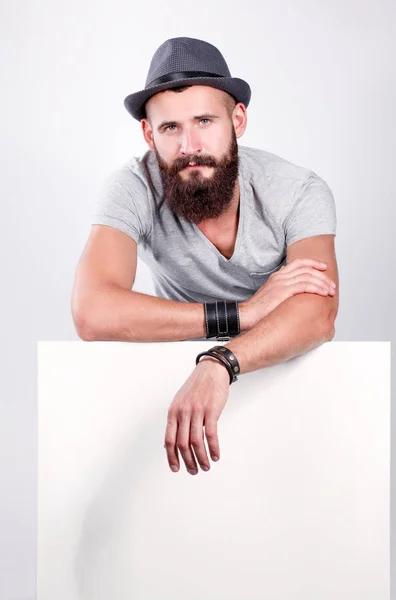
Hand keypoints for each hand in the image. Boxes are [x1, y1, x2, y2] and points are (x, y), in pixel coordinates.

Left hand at [164, 357, 229, 474]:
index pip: (169, 440)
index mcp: (173, 412)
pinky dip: (213, 448)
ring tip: (206, 466)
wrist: (211, 371)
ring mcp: (197, 411)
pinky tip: (216, 455)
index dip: (171, 457)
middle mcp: (183, 412)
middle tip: (194, 471)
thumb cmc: (196, 388)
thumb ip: (176, 421)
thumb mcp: (180, 402)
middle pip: (182, 444)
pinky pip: (211, 434)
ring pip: (196, 442)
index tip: (176, 468)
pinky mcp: (211, 410)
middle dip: (188, 461)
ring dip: (201, 458)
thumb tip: (170, 442)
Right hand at [241, 258, 336, 328]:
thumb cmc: (258, 310)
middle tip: (331, 284)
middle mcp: (280, 277)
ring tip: (330, 291)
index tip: (323, 268)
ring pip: (308, 276)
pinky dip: (317, 288)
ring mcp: (281, 283)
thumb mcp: (271, 296)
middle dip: (322, 275)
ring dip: (322, 283)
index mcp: (278, 276)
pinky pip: (305, 286)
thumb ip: (282, 291)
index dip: (313, 263)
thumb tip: (294, 295)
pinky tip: (323, 293)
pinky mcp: (283, 292)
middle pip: (306, 268)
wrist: (246, 315)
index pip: (299, 263)